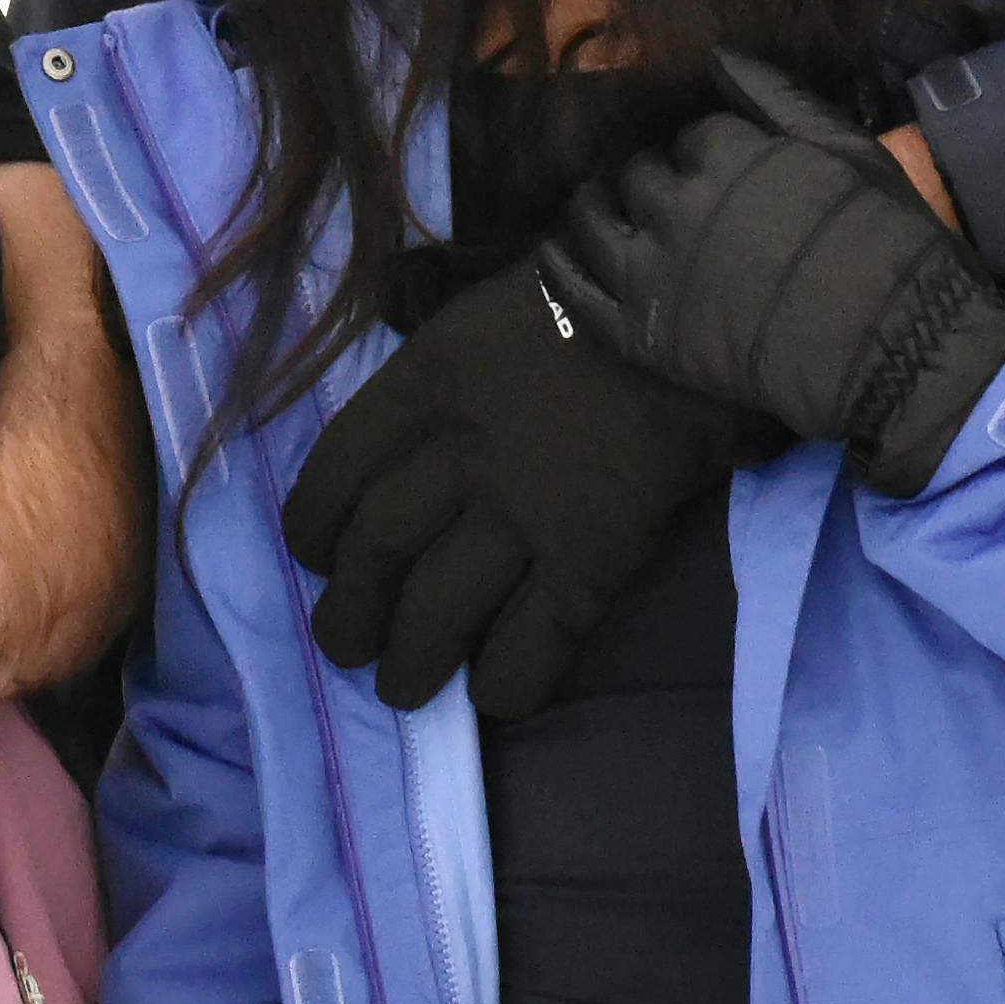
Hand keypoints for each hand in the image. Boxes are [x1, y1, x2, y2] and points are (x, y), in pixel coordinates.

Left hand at [279, 255, 765, 714]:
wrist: (691, 317)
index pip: (335, 473)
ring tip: (401, 686)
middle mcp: (459, 455)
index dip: (313, 529)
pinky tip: (493, 694)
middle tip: (344, 644)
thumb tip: (386, 445)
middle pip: (377, 550)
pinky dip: (506, 679)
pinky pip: (533, 641)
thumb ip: (424, 381)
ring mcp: (524, 513)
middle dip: (350, 613)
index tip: (314, 559)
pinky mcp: (591, 560)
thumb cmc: (583, 309)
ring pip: (439, 608)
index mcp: (422, 385)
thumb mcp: (471, 319)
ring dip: (411, 661)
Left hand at [544, 54, 1004, 496]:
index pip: (693, 137)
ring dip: (596, 208)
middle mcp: (675, 203)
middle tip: (677, 202)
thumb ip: (775, 97)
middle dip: (658, 180)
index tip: (728, 174)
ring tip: (602, 210)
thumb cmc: (885, 244)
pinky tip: (553, 251)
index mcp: (725, 154)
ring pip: (595, 218)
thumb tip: (715, 57)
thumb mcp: (847, 150)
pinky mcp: (640, 330)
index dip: (709, 154)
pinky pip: (576, 288)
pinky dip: (558, 264)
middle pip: (641, 174)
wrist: (895, 349)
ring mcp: (652, 268)